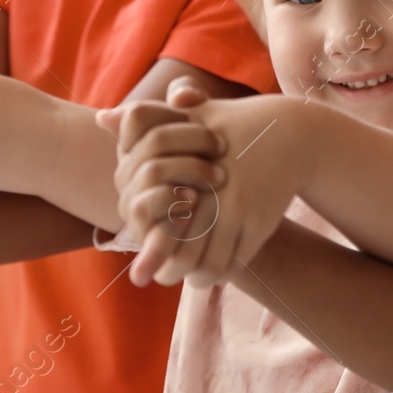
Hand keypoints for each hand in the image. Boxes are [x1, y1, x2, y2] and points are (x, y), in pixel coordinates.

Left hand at [110, 81, 308, 287]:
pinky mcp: (261, 223)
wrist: (292, 133)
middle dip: (168, 268)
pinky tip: (211, 272)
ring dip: (195, 275)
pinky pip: (235, 260)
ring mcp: (238, 209)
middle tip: (158, 276)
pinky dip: (219, 272)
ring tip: (185, 276)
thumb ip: (146, 120)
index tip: (139, 257)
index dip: (148, 240)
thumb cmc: (233, 122)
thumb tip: (100, 118)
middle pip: (182, 249)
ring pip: (209, 262)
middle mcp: (212, 190)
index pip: (160, 213)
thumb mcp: (192, 116)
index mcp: (189, 165)